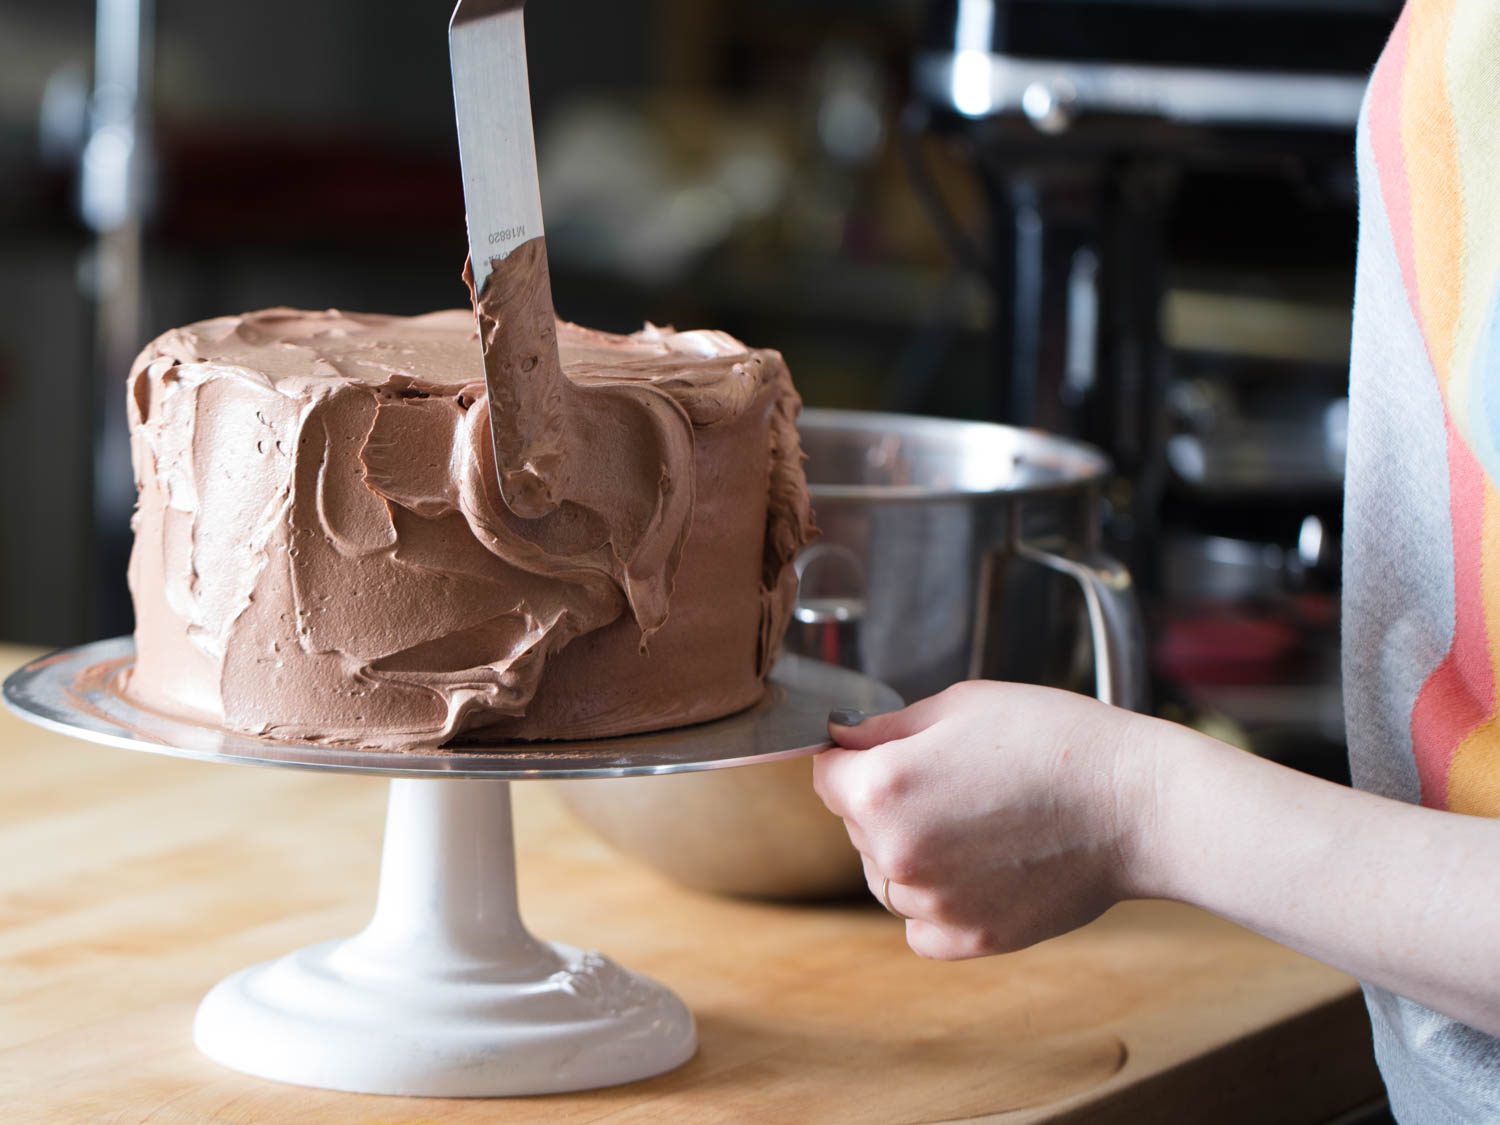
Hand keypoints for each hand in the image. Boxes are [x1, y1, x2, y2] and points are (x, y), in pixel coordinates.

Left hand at [813, 681, 1159, 960]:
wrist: (1137, 803)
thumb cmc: (1056, 740)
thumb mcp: (961, 706)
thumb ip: (886, 727)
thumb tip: (840, 738)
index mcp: (882, 789)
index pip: (825, 775)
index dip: (852, 757)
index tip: (884, 751)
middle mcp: (896, 852)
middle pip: (855, 827)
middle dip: (886, 803)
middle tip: (955, 779)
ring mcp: (932, 902)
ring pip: (886, 878)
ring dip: (910, 853)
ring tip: (974, 822)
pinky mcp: (970, 939)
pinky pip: (919, 926)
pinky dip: (937, 902)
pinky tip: (977, 869)